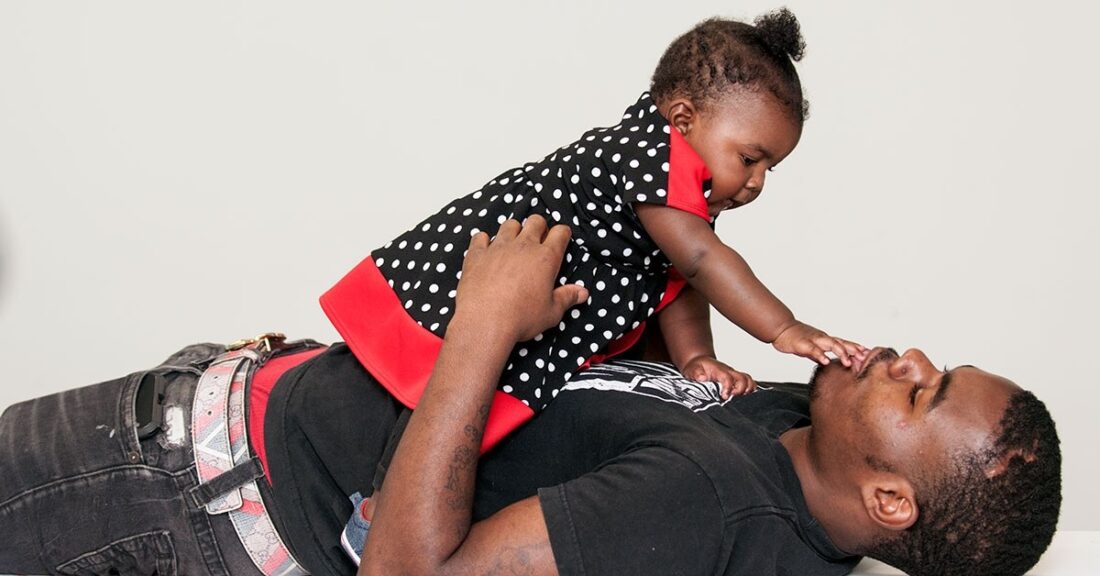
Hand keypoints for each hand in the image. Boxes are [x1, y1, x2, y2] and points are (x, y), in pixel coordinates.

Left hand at [453, 215, 589, 342]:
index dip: (562, 234)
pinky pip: (480, 237)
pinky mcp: (477, 255)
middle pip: (535, 221)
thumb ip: (567, 298)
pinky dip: (484, 241)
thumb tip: (582, 292)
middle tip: (538, 240)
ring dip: (514, 230)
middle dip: (539, 226)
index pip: (560, 233)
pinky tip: (486, 249)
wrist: (485, 322)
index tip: (561, 239)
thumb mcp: (551, 312)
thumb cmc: (520, 318)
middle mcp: (523, 246)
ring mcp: (498, 248)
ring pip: (509, 225)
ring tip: (514, 244)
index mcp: (545, 258)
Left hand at [681, 355, 755, 399]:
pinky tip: (742, 399)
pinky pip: (749, 383)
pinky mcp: (736, 380)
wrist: (700, 362)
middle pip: (743, 378)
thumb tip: (702, 378)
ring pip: (748, 380)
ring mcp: (734, 376)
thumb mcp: (692, 369)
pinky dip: (750, 391)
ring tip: (739, 399)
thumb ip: (696, 373)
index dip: (728, 387)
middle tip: (731, 398)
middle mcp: (729, 372)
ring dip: (747, 390)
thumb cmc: (697, 367)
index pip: (728, 377)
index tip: (724, 396)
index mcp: (718, 370)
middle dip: (740, 390)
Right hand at [772, 321, 865, 366]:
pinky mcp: (803, 344)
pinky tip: (825, 361)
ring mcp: (813, 340)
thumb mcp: (811, 349)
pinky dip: (820, 355)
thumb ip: (820, 354)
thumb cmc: (796, 338)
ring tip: (848, 362)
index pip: (843, 343)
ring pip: (830, 344)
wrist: (781, 328)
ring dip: (840, 352)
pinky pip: (813, 349)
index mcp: (825, 340)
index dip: (855, 348)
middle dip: (853, 350)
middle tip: (864, 358)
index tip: (867, 353)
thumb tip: (828, 362)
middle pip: (841, 343)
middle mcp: (822, 338)